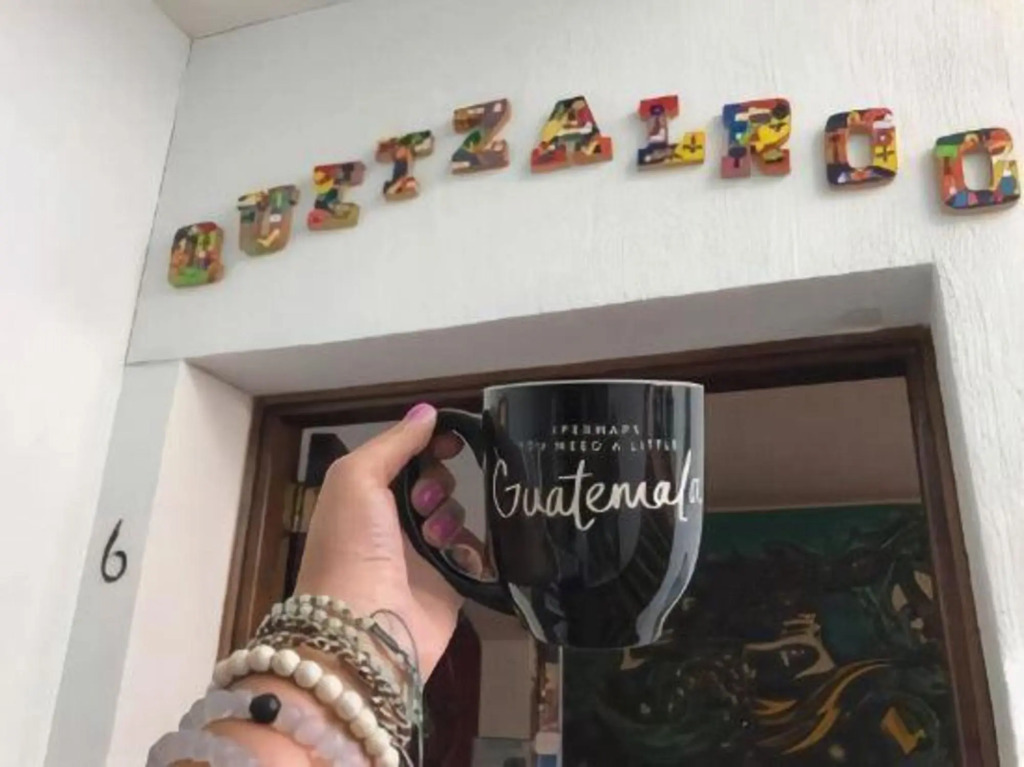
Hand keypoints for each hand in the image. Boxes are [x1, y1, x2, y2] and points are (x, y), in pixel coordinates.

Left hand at [294, 403, 480, 678]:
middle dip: (436, 483)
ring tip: (433, 538)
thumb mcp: (357, 478)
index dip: (428, 445)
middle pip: (435, 484)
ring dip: (450, 518)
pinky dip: (470, 551)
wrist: (362, 627)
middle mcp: (392, 526)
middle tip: (422, 501)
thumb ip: (393, 442)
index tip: (452, 441)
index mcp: (364, 499)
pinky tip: (456, 556)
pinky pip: (474, 555)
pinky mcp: (449, 588)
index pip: (404, 460)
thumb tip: (428, 411)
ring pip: (456, 516)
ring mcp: (422, 559)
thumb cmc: (351, 545)